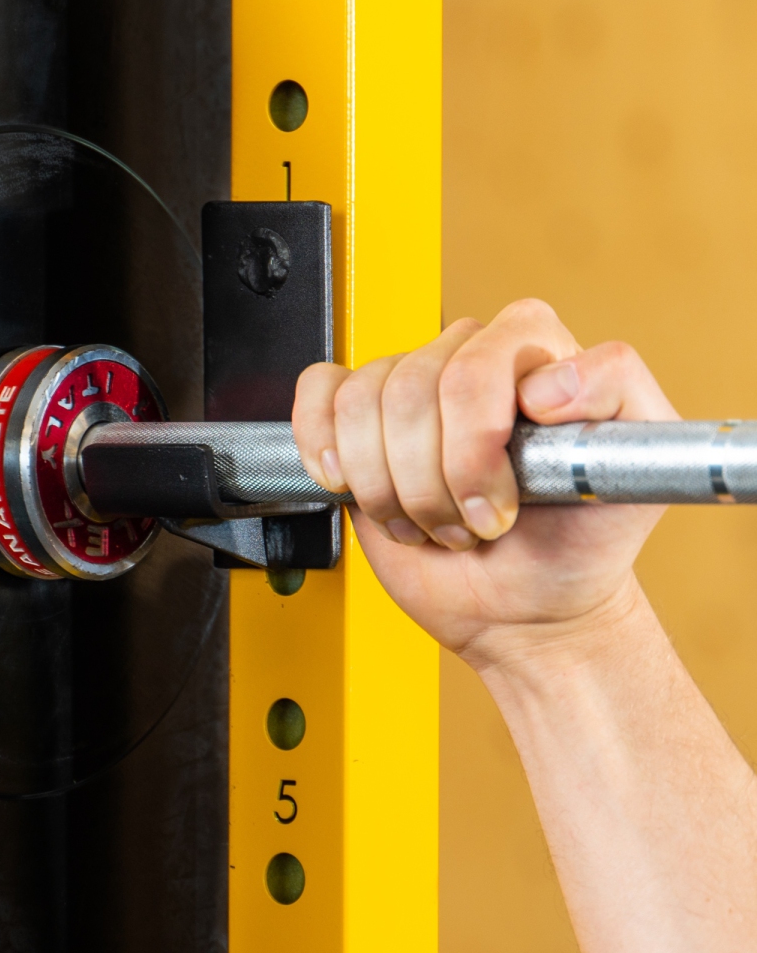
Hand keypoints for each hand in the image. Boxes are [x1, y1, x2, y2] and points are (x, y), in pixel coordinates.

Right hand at [291, 299, 678, 665]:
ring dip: (390, 488)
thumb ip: (618, 394)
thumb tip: (544, 383)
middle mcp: (467, 355)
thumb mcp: (634, 475)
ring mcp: (408, 385)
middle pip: (409, 391)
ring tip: (430, 520)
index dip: (474, 446)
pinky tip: (355, 484)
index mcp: (535, 348)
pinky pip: (319, 394)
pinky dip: (325, 448)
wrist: (524, 604)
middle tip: (472, 525)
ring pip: (360, 405)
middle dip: (433, 483)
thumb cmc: (578, 543)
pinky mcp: (356, 416)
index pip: (475, 363)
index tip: (501, 507)